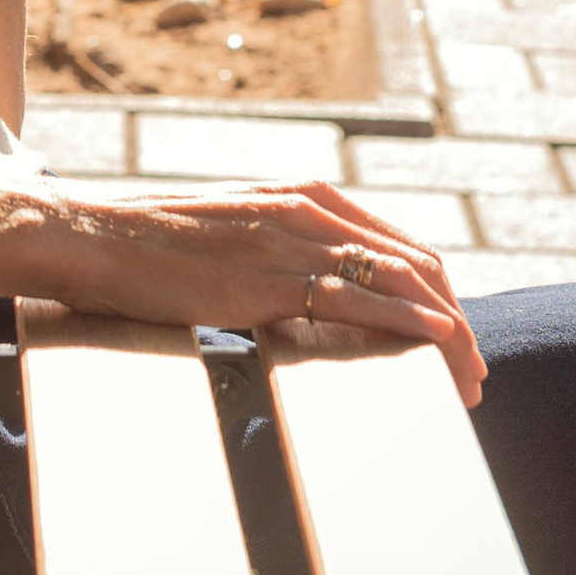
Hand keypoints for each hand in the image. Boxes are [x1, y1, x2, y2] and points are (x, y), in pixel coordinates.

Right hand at [58, 179, 487, 406]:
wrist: (98, 239)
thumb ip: (286, 262)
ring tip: (469, 376)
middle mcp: (309, 208)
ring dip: (446, 331)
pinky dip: (405, 320)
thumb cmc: (158, 250)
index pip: (401, 246)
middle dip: (458, 320)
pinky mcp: (269, 274)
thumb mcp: (238, 244)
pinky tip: (434, 342)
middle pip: (417, 263)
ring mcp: (291, 237)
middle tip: (478, 372)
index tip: (460, 341)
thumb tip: (328, 305)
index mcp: (306, 198)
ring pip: (400, 279)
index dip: (441, 296)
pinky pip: (356, 297)